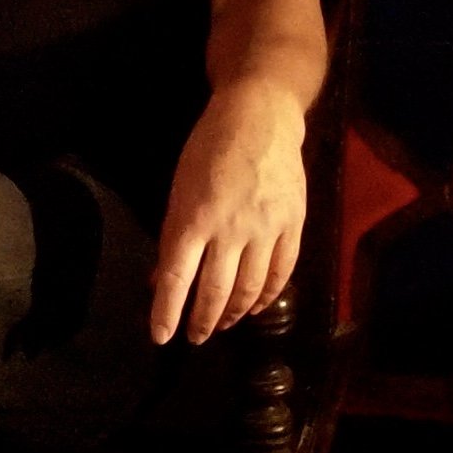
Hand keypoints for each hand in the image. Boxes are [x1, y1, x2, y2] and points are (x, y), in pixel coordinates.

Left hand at [149, 78, 306, 346]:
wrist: (260, 115)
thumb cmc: (210, 148)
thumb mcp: (180, 187)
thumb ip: (173, 234)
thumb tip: (160, 279)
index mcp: (194, 216)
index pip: (176, 277)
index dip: (166, 312)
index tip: (160, 337)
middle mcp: (230, 228)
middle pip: (214, 291)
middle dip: (202, 321)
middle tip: (195, 337)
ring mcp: (265, 228)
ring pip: (249, 289)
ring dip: (233, 313)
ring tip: (222, 324)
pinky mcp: (292, 223)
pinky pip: (282, 272)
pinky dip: (268, 296)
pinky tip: (256, 307)